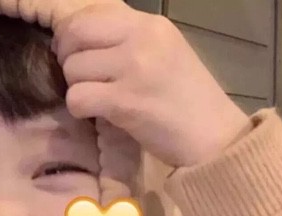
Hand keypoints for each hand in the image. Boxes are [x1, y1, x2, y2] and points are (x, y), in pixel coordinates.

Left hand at [54, 3, 251, 166]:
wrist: (214, 136)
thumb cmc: (188, 100)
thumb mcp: (164, 53)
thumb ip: (128, 40)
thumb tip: (84, 40)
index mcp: (150, 24)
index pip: (89, 12)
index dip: (71, 34)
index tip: (76, 54)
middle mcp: (141, 38)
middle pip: (74, 33)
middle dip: (66, 58)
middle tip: (80, 78)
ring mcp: (133, 68)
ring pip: (72, 68)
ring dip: (76, 88)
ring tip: (96, 99)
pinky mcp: (125, 101)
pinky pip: (78, 98)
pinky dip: (79, 109)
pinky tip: (96, 114)